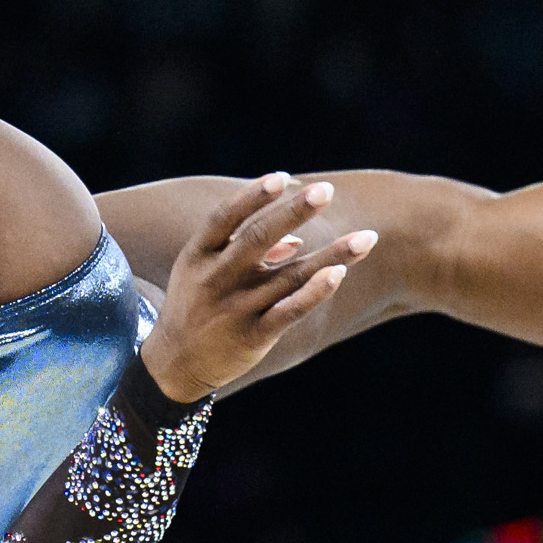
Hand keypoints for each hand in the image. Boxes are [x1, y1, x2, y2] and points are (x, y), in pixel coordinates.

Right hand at [139, 175, 374, 400]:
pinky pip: (289, 312)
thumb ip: (243, 249)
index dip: (252, 196)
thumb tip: (296, 240)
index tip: (282, 179)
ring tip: (367, 238)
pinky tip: (338, 274)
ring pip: (289, 276)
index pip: (224, 217)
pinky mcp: (252, 336)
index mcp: (198, 255)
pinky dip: (314, 293)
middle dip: (294, 212)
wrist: (176, 364)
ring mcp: (234, 309)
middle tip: (326, 191)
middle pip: (258, 238)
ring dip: (331, 255)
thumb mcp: (205, 271)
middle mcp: (215, 279)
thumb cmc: (197, 305)